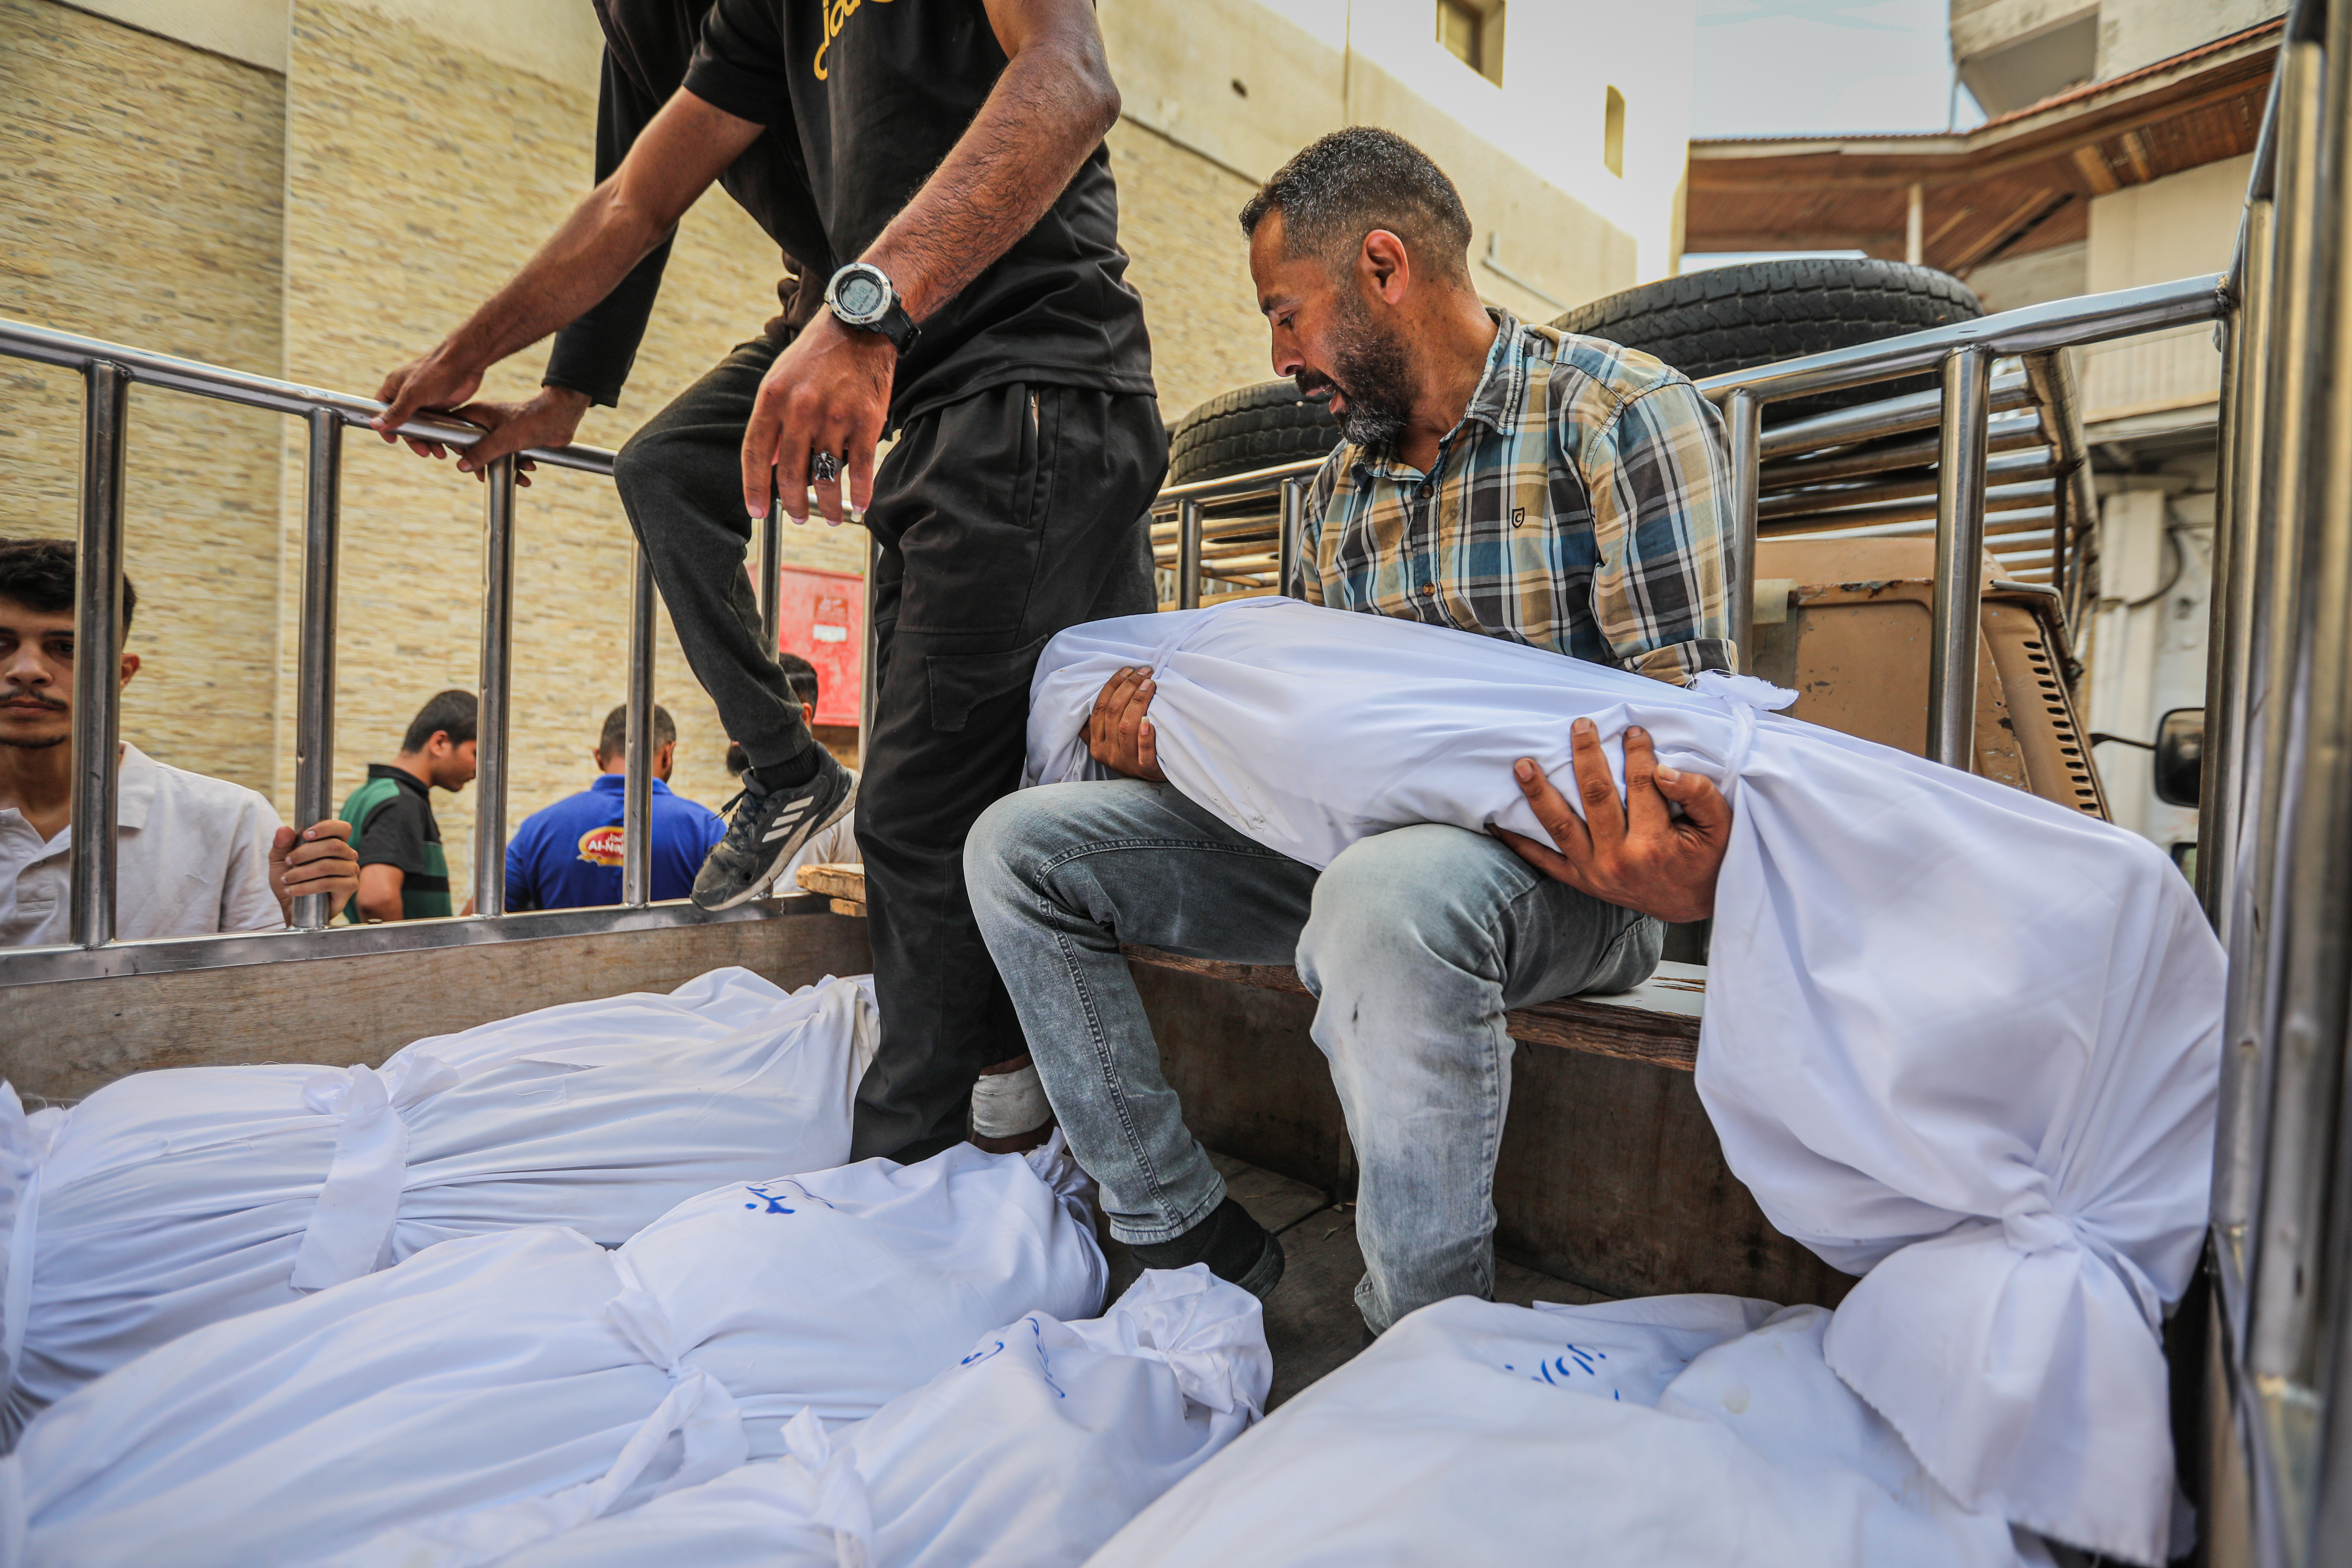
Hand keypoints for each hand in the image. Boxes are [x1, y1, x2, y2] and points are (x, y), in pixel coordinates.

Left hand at [270, 818, 358, 921]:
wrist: (292, 905)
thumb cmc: (290, 878)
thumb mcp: (279, 859)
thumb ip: (281, 844)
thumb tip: (284, 829)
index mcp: (335, 842)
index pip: (342, 828)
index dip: (326, 828)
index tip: (305, 834)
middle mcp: (348, 855)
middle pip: (334, 846)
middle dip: (306, 852)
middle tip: (288, 861)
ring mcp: (351, 871)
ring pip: (328, 865)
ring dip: (302, 872)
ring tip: (286, 879)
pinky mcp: (349, 887)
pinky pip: (328, 883)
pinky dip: (306, 886)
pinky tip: (292, 890)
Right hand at [373, 350, 484, 457]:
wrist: (466, 361)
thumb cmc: (437, 371)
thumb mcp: (413, 393)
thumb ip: (397, 411)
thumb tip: (375, 425)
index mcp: (395, 387)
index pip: (383, 410)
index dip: (385, 425)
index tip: (392, 441)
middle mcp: (409, 394)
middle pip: (406, 423)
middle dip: (415, 440)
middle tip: (425, 452)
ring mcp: (426, 400)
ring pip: (423, 426)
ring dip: (430, 441)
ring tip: (440, 453)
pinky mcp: (442, 405)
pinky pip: (439, 424)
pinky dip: (442, 435)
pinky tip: (450, 445)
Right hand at [444, 387, 590, 487]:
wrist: (560, 418)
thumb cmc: (531, 421)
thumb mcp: (503, 441)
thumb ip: (481, 453)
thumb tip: (462, 467)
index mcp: (477, 414)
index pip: (453, 429)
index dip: (455, 446)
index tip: (464, 460)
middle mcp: (486, 422)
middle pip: (472, 447)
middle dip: (483, 465)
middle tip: (487, 476)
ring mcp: (500, 430)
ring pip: (492, 454)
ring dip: (504, 469)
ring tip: (519, 478)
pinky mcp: (514, 439)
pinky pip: (508, 456)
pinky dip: (517, 465)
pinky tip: (529, 470)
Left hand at [741, 313, 892, 526]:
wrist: (860, 326)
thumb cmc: (818, 354)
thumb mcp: (781, 378)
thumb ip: (773, 420)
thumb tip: (771, 463)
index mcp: (773, 398)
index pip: (756, 454)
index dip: (754, 488)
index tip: (757, 511)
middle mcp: (801, 409)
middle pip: (792, 473)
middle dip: (793, 505)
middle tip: (798, 518)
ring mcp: (835, 416)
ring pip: (826, 476)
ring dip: (829, 506)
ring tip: (832, 517)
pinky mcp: (867, 420)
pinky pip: (861, 468)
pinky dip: (860, 493)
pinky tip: (859, 505)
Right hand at [1086, 667, 1165, 781]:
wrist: (1151, 782)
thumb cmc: (1132, 755)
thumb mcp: (1109, 743)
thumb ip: (1097, 728)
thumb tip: (1084, 705)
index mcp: (1096, 744)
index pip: (1100, 709)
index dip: (1113, 686)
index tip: (1128, 670)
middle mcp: (1108, 753)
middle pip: (1113, 713)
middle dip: (1128, 688)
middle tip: (1145, 672)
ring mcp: (1126, 762)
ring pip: (1127, 727)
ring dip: (1138, 702)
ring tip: (1150, 684)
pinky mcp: (1146, 770)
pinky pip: (1144, 753)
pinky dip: (1145, 737)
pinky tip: (1150, 722)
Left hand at [1493, 719, 1730, 923]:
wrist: (1694, 906)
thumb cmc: (1707, 860)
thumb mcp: (1720, 827)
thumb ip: (1698, 794)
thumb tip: (1664, 771)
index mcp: (1654, 843)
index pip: (1640, 784)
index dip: (1637, 753)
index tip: (1633, 730)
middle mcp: (1618, 858)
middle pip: (1595, 795)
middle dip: (1585, 756)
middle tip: (1579, 725)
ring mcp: (1595, 872)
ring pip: (1560, 825)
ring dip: (1538, 793)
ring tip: (1522, 765)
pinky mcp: (1582, 882)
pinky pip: (1544, 862)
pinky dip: (1520, 843)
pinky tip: (1497, 825)